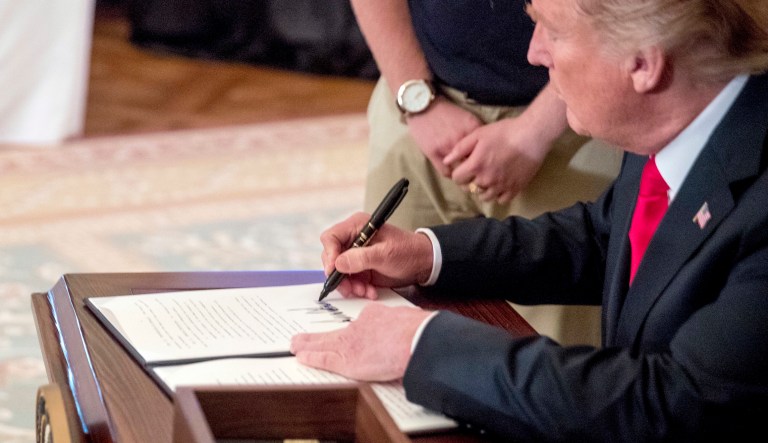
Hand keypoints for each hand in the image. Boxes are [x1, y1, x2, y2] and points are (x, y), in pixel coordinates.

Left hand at [291, 303, 431, 380]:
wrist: (416, 339)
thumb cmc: (419, 332)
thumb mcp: (409, 320)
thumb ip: (402, 327)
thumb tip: (409, 333)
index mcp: (375, 315)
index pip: (360, 323)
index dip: (354, 332)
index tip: (352, 335)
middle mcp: (359, 326)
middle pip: (335, 332)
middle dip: (318, 336)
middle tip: (303, 337)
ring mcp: (351, 343)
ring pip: (324, 343)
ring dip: (308, 345)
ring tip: (296, 345)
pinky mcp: (347, 359)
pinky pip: (324, 358)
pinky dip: (311, 357)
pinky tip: (302, 357)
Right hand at [320, 212, 433, 298]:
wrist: (423, 263)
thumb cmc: (408, 251)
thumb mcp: (385, 254)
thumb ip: (361, 258)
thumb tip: (338, 263)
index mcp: (357, 226)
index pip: (331, 238)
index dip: (329, 255)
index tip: (334, 271)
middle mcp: (353, 240)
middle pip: (332, 258)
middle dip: (340, 275)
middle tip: (351, 288)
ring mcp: (356, 255)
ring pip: (339, 272)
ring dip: (350, 285)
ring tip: (365, 291)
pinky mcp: (360, 269)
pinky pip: (350, 281)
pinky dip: (358, 289)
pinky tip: (370, 291)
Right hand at [407, 98, 482, 176]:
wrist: (423, 105)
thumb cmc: (446, 111)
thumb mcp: (467, 117)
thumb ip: (477, 132)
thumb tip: (486, 147)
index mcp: (472, 129)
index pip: (486, 151)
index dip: (486, 158)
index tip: (484, 161)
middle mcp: (461, 139)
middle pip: (475, 163)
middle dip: (475, 168)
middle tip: (475, 170)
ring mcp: (447, 147)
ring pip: (460, 170)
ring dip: (462, 173)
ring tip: (463, 173)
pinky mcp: (433, 153)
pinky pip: (446, 172)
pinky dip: (450, 174)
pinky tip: (451, 171)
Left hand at [444, 117, 550, 202]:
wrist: (531, 136)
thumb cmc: (504, 132)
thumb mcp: (478, 134)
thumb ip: (460, 148)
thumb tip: (446, 160)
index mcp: (475, 166)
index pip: (457, 179)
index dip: (458, 173)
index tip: (464, 167)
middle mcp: (486, 180)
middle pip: (470, 189)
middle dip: (470, 181)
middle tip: (477, 171)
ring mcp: (501, 186)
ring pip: (485, 197)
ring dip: (483, 189)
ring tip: (488, 178)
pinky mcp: (515, 189)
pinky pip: (501, 200)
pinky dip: (499, 195)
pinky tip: (500, 184)